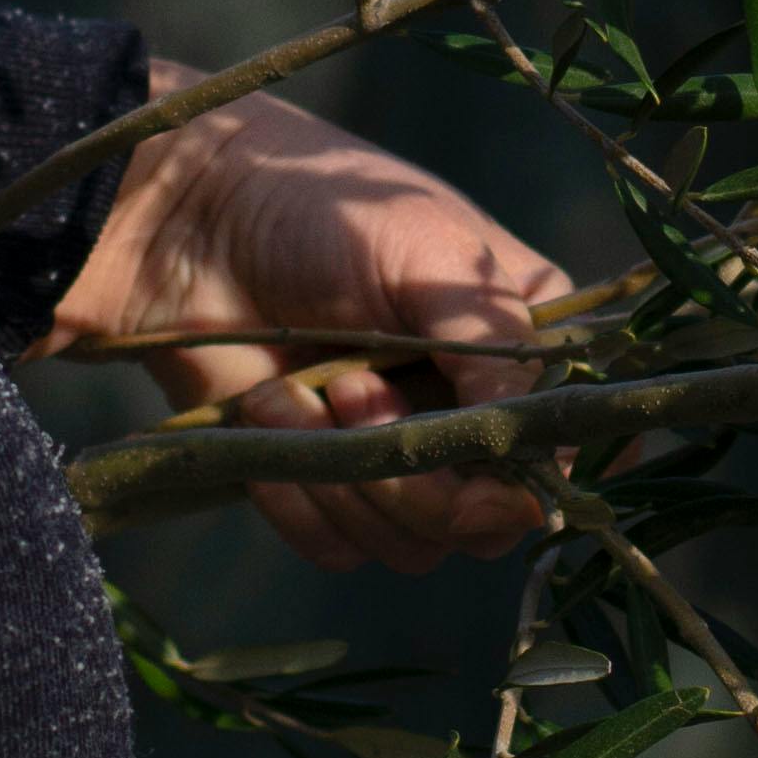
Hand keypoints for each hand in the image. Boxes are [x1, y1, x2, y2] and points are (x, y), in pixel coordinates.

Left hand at [45, 72, 566, 570]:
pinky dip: (298, 490)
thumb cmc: (320, 210)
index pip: (574, 441)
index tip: (495, 451)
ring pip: (415, 546)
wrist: (182, 226)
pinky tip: (267, 408)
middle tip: (360, 391)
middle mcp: (470, 411)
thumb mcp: (429, 249)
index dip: (547, 468)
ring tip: (308, 385)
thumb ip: (498, 349)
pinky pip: (336, 546)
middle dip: (425, 478)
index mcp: (524, 343)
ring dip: (352, 476)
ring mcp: (397, 456)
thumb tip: (532, 466)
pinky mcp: (323, 487)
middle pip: (494, 518)